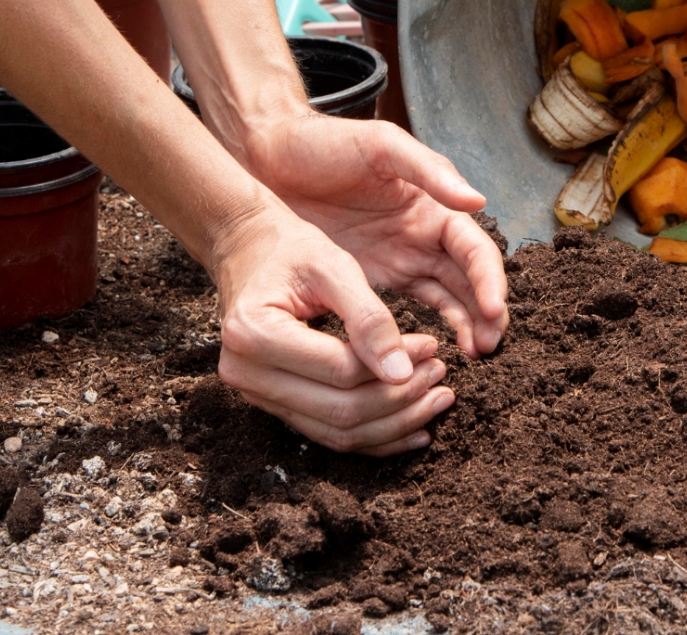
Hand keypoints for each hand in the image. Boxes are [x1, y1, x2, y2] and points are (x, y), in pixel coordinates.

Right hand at [210, 200, 455, 455]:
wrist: (249, 251)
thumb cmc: (291, 250)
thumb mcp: (332, 266)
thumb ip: (368, 318)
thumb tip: (403, 374)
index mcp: (254, 333)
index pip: (340, 370)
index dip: (395, 365)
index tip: (433, 346)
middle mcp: (245, 372)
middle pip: (339, 411)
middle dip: (400, 400)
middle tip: (441, 375)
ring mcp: (255, 394)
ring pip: (337, 432)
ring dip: (394, 423)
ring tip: (437, 399)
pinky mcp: (273, 404)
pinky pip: (329, 434)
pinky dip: (374, 436)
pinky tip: (413, 428)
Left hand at [241, 111, 508, 359]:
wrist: (268, 157)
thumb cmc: (325, 143)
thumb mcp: (380, 146)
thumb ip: (429, 171)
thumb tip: (478, 200)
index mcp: (434, 206)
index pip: (475, 249)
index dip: (489, 279)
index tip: (494, 310)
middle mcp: (424, 237)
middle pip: (470, 281)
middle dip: (486, 314)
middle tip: (488, 347)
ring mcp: (400, 260)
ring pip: (448, 300)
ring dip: (465, 326)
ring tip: (475, 357)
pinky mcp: (372, 280)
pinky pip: (411, 310)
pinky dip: (429, 331)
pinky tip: (433, 353)